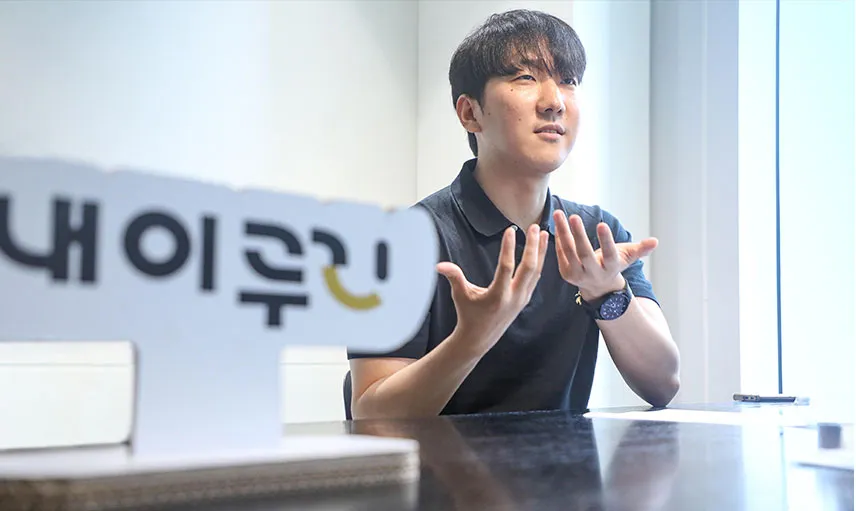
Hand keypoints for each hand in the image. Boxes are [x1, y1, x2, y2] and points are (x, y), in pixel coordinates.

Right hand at [436, 224, 548, 353]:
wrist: (480, 338)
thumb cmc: (468, 315)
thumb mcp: (460, 296)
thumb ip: (454, 277)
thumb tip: (439, 265)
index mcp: (498, 296)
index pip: (506, 267)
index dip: (508, 248)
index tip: (511, 230)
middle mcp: (513, 297)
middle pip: (529, 268)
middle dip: (533, 247)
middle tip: (534, 227)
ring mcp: (522, 299)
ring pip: (536, 272)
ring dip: (541, 252)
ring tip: (543, 233)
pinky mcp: (524, 299)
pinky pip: (535, 277)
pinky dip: (539, 262)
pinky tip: (541, 250)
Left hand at [553, 212, 657, 300]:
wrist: (598, 286)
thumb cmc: (613, 264)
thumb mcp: (627, 257)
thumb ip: (640, 249)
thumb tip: (655, 241)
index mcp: (610, 268)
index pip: (609, 254)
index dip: (606, 240)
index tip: (602, 224)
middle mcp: (593, 273)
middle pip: (584, 253)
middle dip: (578, 234)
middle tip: (574, 216)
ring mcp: (578, 275)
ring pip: (569, 252)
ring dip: (563, 232)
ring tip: (559, 214)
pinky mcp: (565, 273)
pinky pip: (560, 253)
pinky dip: (558, 237)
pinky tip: (557, 221)